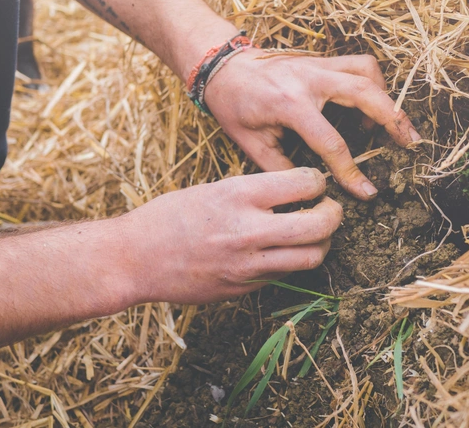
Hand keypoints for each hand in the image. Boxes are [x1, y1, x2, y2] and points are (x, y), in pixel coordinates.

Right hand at [124, 167, 341, 304]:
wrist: (134, 258)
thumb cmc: (168, 217)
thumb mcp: (213, 189)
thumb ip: (254, 192)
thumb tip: (294, 192)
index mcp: (239, 194)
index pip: (305, 182)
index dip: (318, 181)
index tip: (315, 183)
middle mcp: (248, 229)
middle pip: (320, 224)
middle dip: (334, 214)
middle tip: (330, 209)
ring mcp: (248, 264)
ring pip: (312, 256)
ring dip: (321, 243)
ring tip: (314, 233)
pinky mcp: (243, 287)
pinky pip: (284, 275)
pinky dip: (292, 261)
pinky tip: (284, 251)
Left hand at [204, 49, 420, 200]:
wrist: (223, 67)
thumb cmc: (234, 106)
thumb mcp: (251, 143)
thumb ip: (282, 168)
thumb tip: (311, 192)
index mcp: (290, 104)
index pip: (332, 142)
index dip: (351, 172)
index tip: (367, 192)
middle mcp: (310, 78)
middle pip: (365, 94)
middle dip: (393, 120)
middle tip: (411, 144)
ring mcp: (318, 64)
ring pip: (368, 71)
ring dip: (386, 96)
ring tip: (394, 124)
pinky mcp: (322, 59)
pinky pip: (359, 64)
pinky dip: (373, 82)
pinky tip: (371, 104)